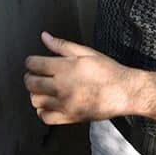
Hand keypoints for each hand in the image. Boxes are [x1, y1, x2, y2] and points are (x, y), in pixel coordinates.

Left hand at [24, 32, 155, 123]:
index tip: (35, 63)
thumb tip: (44, 36)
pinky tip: (50, 104)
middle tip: (39, 75)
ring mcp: (64, 104)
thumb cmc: (108, 70)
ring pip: (35, 100)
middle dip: (31, 77)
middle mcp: (61, 86)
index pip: (34, 64)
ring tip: (46, 89)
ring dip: (37, 93)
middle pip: (31, 83)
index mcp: (65, 68)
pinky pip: (45, 117)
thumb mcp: (87, 52)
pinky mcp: (69, 117)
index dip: (31, 62)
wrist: (124, 92)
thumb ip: (62, 45)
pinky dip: (43, 110)